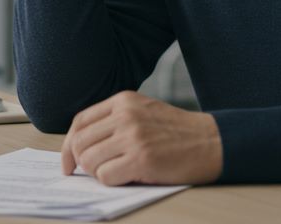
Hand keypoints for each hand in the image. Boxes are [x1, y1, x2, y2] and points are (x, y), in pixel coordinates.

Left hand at [60, 91, 222, 185]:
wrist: (212, 142)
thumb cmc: (177, 132)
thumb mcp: (144, 112)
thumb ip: (115, 121)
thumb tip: (80, 147)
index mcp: (124, 100)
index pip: (80, 121)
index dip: (68, 144)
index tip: (68, 162)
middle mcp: (125, 115)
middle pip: (80, 142)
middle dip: (81, 163)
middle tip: (94, 172)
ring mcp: (133, 136)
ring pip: (89, 160)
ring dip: (98, 173)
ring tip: (116, 172)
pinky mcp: (141, 158)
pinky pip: (105, 176)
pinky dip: (111, 181)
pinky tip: (128, 177)